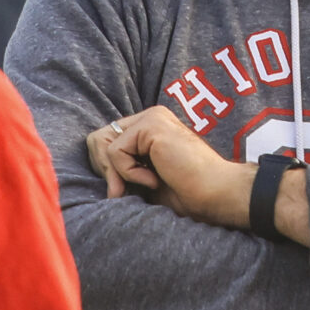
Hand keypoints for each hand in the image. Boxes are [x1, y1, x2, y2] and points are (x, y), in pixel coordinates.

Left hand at [88, 108, 250, 228]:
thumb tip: (96, 164)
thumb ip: (122, 168)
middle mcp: (151, 116)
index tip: (123, 190)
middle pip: (97, 138)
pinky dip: (129, 173)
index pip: (105, 139)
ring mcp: (153, 118)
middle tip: (124, 192)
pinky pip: (117, 151)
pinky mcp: (152, 126)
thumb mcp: (144, 179)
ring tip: (145, 185)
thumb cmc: (186, 191)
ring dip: (117, 174)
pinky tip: (154, 180)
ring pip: (104, 143)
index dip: (106, 168)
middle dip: (105, 169)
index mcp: (150, 127)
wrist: (214, 193)